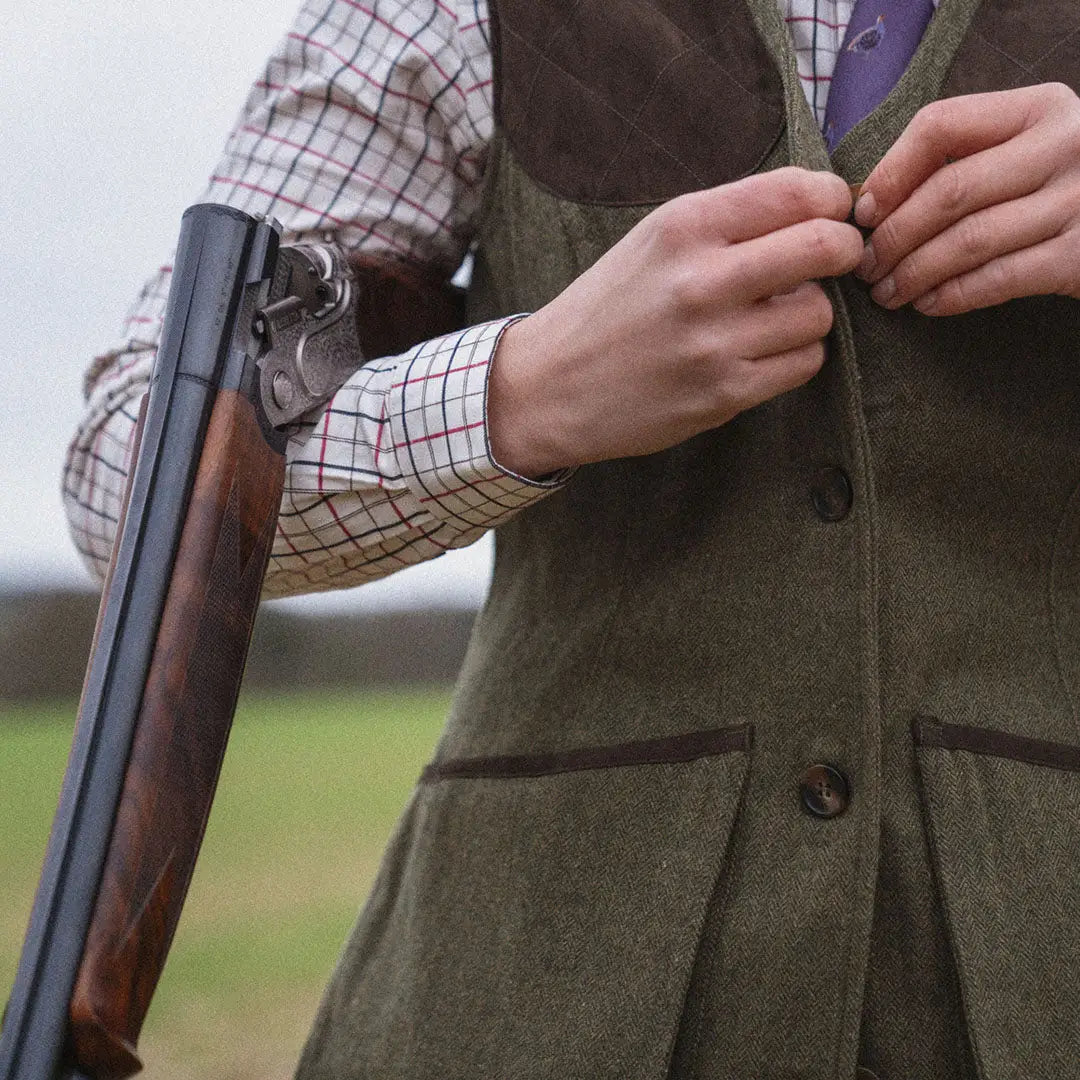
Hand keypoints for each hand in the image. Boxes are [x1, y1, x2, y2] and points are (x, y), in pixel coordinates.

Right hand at [488, 167, 862, 476]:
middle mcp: (700, 280)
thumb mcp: (654, 240)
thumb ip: (729, 221)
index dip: (831, 200)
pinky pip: (803, 364)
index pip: (798, 191)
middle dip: (845, 250)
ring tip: (776, 316)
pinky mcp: (722, 394)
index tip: (830, 214)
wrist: (549, 386)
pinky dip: (796, 355)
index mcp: (684, 226)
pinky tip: (762, 352)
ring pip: (819, 313)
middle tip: (834, 260)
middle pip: (824, 247)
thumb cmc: (608, 307)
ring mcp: (713, 342)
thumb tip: (820, 210)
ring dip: (811, 312)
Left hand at [853, 83, 1079, 314]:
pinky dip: (952, 296)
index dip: (890, 172)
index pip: (941, 125)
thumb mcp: (1026, 150)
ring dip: (913, 273)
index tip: (863, 213)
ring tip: (886, 293)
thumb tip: (872, 202)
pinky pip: (999, 279)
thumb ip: (968, 159)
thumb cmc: (1061, 187)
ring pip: (968, 240)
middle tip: (865, 267)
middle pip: (949, 191)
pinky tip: (926, 305)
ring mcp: (1079, 200)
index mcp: (1039, 108)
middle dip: (893, 236)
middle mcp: (1064, 146)